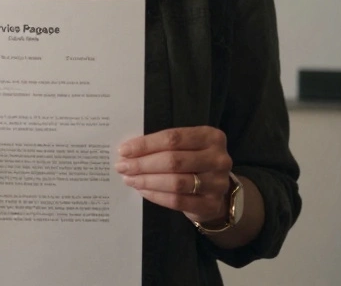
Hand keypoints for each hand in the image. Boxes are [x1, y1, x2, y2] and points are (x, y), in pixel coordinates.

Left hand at [115, 126, 232, 223]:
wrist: (217, 191)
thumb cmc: (195, 162)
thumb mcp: (187, 146)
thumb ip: (165, 145)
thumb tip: (129, 150)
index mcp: (210, 136)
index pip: (173, 138)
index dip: (146, 144)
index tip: (124, 150)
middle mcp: (218, 158)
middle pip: (173, 160)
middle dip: (143, 164)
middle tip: (122, 166)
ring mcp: (217, 183)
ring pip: (175, 182)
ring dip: (147, 181)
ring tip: (130, 179)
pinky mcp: (210, 204)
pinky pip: (177, 201)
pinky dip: (156, 195)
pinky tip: (142, 191)